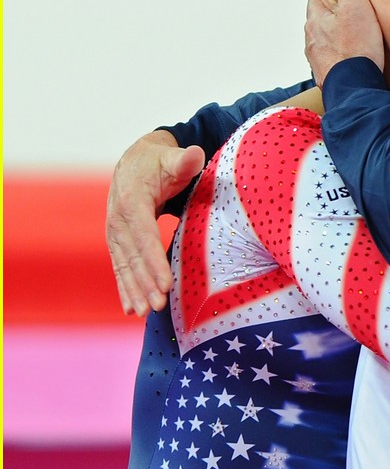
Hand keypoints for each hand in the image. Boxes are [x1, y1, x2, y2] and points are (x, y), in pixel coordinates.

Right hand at [106, 130, 203, 315]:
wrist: (135, 161)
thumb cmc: (160, 161)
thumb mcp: (173, 157)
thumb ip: (184, 159)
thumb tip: (195, 155)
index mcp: (132, 199)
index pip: (144, 235)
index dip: (153, 260)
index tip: (166, 283)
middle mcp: (118, 219)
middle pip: (132, 255)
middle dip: (145, 282)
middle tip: (159, 305)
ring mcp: (114, 232)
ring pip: (124, 266)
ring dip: (133, 290)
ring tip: (144, 313)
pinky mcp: (117, 242)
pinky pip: (120, 268)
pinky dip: (125, 288)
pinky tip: (131, 309)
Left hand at [304, 0, 383, 87]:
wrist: (354, 88)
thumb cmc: (356, 48)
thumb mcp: (357, 5)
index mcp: (316, 18)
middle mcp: (312, 39)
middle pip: (319, 17)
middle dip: (331, 11)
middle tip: (349, 10)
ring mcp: (317, 58)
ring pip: (323, 39)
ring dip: (334, 34)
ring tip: (352, 34)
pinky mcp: (326, 75)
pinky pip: (330, 58)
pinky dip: (338, 54)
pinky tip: (351, 56)